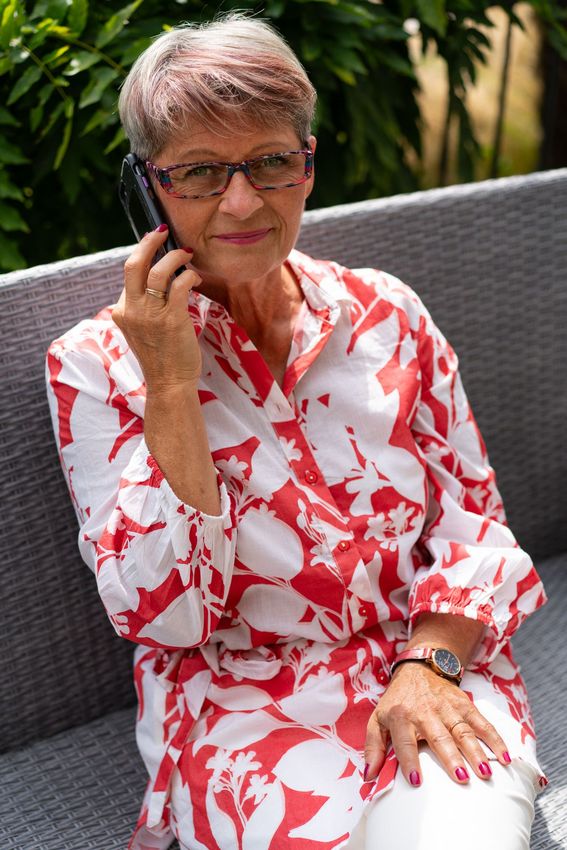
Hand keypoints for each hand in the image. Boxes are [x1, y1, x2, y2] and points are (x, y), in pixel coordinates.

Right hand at [112, 226, 202, 391]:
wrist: (169, 383)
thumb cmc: (162, 357)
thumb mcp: (144, 329)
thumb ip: (145, 306)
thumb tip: (162, 279)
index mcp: (122, 311)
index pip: (129, 274)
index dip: (144, 256)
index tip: (156, 246)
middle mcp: (131, 311)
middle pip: (133, 264)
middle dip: (148, 242)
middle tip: (162, 232)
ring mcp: (149, 315)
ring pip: (157, 271)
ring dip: (174, 257)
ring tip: (186, 254)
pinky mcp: (171, 319)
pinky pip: (180, 285)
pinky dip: (189, 276)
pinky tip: (195, 278)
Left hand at [365, 662, 511, 786]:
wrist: (418, 668)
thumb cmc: (397, 701)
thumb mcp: (377, 719)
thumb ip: (372, 748)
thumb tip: (368, 777)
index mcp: (401, 717)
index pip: (404, 742)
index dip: (409, 761)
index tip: (416, 782)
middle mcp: (425, 712)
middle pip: (439, 737)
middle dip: (451, 758)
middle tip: (461, 779)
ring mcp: (447, 707)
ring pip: (463, 731)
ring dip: (476, 752)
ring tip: (485, 772)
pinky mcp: (464, 703)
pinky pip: (481, 722)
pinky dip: (494, 739)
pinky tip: (504, 756)